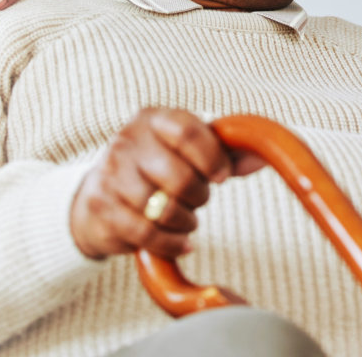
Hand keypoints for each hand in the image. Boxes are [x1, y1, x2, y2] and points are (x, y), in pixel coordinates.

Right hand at [68, 108, 266, 260]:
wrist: (99, 193)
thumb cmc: (156, 167)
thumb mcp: (186, 151)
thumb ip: (225, 152)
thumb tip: (262, 157)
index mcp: (153, 119)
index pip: (187, 132)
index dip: (212, 158)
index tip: (221, 177)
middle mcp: (127, 141)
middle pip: (180, 177)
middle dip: (198, 196)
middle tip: (197, 200)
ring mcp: (110, 174)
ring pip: (163, 210)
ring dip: (185, 222)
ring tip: (184, 220)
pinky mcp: (101, 207)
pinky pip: (147, 234)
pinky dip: (172, 243)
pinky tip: (180, 242)